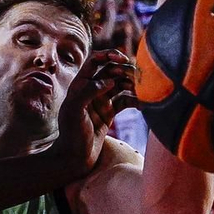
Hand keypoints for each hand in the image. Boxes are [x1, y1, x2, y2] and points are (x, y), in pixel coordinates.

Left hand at [51, 50, 137, 178]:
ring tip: (142, 90)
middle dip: (125, 71)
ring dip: (133, 84)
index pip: (95, 61)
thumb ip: (89, 91)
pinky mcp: (110, 113)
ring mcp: (102, 101)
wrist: (74, 158)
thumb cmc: (71, 134)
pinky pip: (125, 101)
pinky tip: (142, 105)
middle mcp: (92, 90)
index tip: (122, 58)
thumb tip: (109, 80)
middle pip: (112, 71)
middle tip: (137, 77)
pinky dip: (135, 100)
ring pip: (121, 85)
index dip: (109, 55)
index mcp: (80, 84)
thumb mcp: (74, 110)